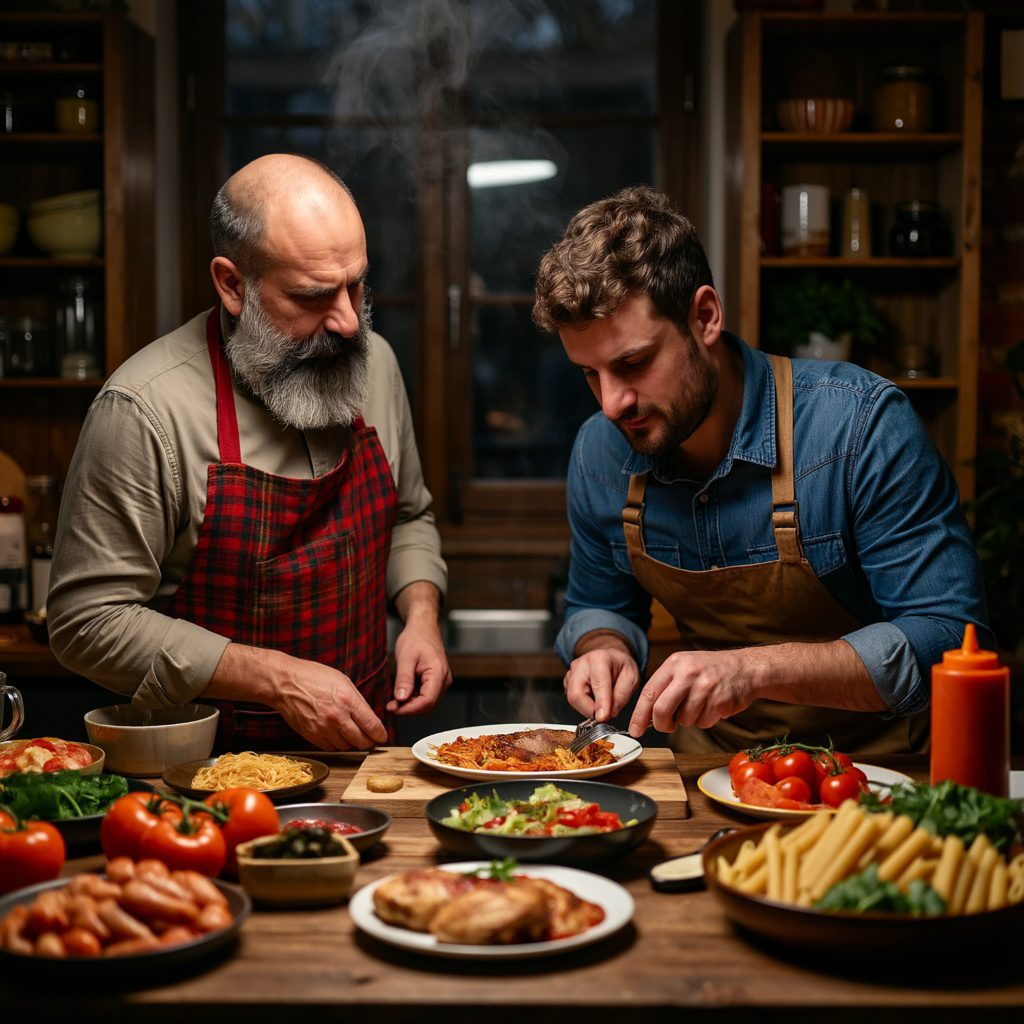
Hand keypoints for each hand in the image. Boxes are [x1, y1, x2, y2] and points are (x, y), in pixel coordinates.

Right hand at [272, 656, 388, 750]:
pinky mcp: (311, 736)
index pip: (372, 726)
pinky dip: (337, 745)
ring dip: (352, 744)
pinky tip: (338, 736)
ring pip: (346, 747)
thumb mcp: (342, 681)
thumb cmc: (312, 677)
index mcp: (348, 700)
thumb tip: (367, 717)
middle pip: (362, 742)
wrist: (285, 683)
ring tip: (353, 736)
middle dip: (369, 742)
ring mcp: (323, 729)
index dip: (380, 735)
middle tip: (371, 739)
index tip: (382, 736)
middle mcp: (337, 717)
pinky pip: (330, 748)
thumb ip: (356, 700)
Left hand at [387, 618, 451, 715]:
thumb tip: (400, 699)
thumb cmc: (416, 638)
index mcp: (438, 673)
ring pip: (427, 703)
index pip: (427, 700)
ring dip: (411, 706)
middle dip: (409, 709)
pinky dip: (414, 700)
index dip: (410, 709)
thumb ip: (404, 679)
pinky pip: (426, 696)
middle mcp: (443, 679)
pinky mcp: (436, 682)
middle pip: (428, 705)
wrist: (423, 628)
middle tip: (391, 706)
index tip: (394, 708)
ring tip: (394, 701)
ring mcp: (441, 681)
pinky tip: (402, 695)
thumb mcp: (405, 657)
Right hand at [563, 647, 640, 722]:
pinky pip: (572, 700)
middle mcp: (581, 664)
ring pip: (572, 700)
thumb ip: (622, 695)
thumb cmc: (620, 666)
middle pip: (576, 695)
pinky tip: (594, 699)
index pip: (597, 685)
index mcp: (599, 659)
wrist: (611, 658)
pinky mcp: (567, 681)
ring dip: (588, 708)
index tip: (604, 717)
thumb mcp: (632, 678)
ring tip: (602, 703)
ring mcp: (571, 673)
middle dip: (590, 710)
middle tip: (605, 714)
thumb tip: (611, 712)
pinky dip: (583, 705)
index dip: (601, 704)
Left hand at [628, 648, 757, 736]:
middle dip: (662, 725)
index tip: (635, 729)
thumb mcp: (684, 667)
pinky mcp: (720, 702)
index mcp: (674, 664)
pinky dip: (704, 720)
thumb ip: (665, 687)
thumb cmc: (711, 671)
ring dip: (688, 720)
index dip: (639, 715)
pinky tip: (712, 706)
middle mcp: (688, 674)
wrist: (746, 668)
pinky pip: (703, 723)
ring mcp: (705, 687)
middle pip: (661, 710)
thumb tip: (646, 717)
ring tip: (699, 705)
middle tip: (668, 726)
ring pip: (683, 720)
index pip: (648, 692)